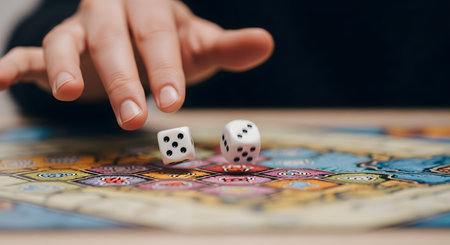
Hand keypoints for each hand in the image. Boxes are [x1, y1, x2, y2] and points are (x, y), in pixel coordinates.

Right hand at [0, 0, 273, 129]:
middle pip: (113, 40)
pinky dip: (13, 66)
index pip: (157, 34)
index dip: (165, 66)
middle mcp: (109, 11)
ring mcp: (78, 29)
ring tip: (72, 94)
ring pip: (67, 43)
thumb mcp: (196, 43)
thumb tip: (267, 43)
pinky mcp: (54, 50)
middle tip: (135, 117)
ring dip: (67, 68)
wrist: (137, 34)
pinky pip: (29, 54)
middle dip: (124, 78)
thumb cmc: (169, 42)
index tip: (175, 101)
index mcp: (148, 5)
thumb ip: (227, 46)